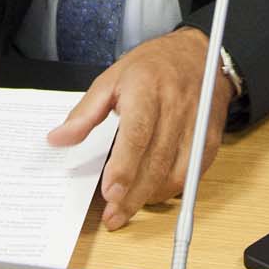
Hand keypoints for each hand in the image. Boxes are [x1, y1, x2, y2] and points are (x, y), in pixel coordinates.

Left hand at [49, 27, 236, 230]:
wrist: (196, 53)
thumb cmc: (151, 65)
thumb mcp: (111, 78)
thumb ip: (85, 112)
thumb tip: (59, 139)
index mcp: (147, 89)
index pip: (137, 134)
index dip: (123, 167)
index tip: (109, 193)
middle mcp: (175, 106)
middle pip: (155, 161)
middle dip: (133, 194)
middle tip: (113, 215)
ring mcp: (196, 123)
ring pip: (177, 172)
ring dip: (152, 197)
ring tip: (128, 208)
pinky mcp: (210, 136)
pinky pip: (193, 172)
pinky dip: (173, 189)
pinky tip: (153, 194)